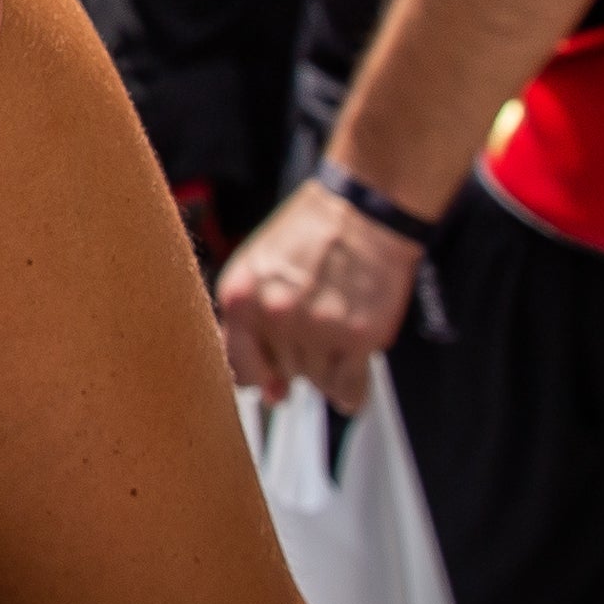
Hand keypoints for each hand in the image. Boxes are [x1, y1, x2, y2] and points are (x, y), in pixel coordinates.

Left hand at [215, 178, 419, 410]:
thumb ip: (249, 326)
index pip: (239, 369)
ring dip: (328, 368)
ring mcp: (317, 328)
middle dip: (299, 359)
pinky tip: (354, 367)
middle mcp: (274, 316)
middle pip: (284, 374)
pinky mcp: (358, 336)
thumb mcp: (257, 269)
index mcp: (239, 296)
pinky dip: (352, 389)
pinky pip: (349, 390)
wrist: (364, 211)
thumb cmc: (310, 236)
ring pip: (317, 383)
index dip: (259, 374)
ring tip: (337, 329)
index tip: (272, 373)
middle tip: (317, 324)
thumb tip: (266, 393)